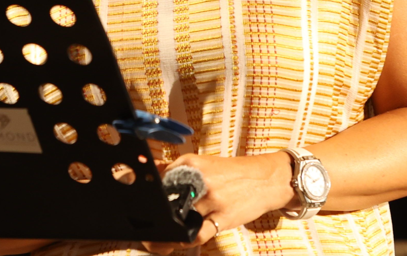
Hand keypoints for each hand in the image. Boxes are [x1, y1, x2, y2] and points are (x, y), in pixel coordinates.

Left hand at [141, 152, 292, 253]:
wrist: (266, 179)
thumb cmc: (233, 173)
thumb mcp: (205, 163)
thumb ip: (179, 169)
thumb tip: (153, 172)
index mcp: (192, 163)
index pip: (160, 179)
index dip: (148, 195)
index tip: (139, 207)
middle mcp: (200, 179)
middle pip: (166, 200)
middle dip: (153, 216)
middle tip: (143, 227)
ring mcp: (212, 198)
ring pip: (179, 219)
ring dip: (164, 233)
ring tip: (153, 242)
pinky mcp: (222, 216)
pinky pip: (197, 232)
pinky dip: (184, 240)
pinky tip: (176, 244)